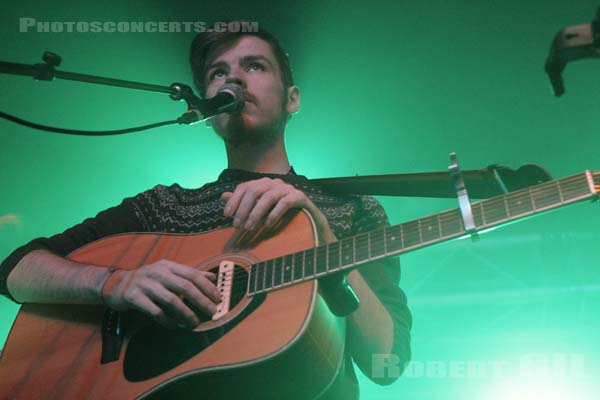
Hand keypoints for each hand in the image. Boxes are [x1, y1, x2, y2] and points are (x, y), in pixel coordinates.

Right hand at [102, 259, 221, 328]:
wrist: (116, 284)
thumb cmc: (149, 281)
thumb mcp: (169, 273)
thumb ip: (190, 275)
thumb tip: (213, 277)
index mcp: (168, 265)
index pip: (192, 274)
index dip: (207, 287)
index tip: (218, 299)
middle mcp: (157, 272)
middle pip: (184, 286)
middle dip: (200, 301)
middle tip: (211, 313)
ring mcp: (144, 284)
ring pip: (170, 299)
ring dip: (185, 313)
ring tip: (194, 323)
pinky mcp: (133, 297)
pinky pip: (153, 310)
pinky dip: (166, 320)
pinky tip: (174, 326)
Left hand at [221, 177, 336, 241]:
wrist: (308, 221)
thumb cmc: (279, 215)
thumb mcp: (258, 210)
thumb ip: (242, 203)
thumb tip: (222, 196)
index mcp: (263, 183)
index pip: (245, 187)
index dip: (234, 200)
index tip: (226, 216)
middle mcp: (275, 182)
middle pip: (255, 191)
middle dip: (243, 209)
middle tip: (237, 226)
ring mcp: (288, 188)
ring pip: (268, 197)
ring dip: (256, 213)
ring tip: (249, 228)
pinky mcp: (299, 196)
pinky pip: (285, 202)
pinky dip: (275, 213)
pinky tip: (267, 225)